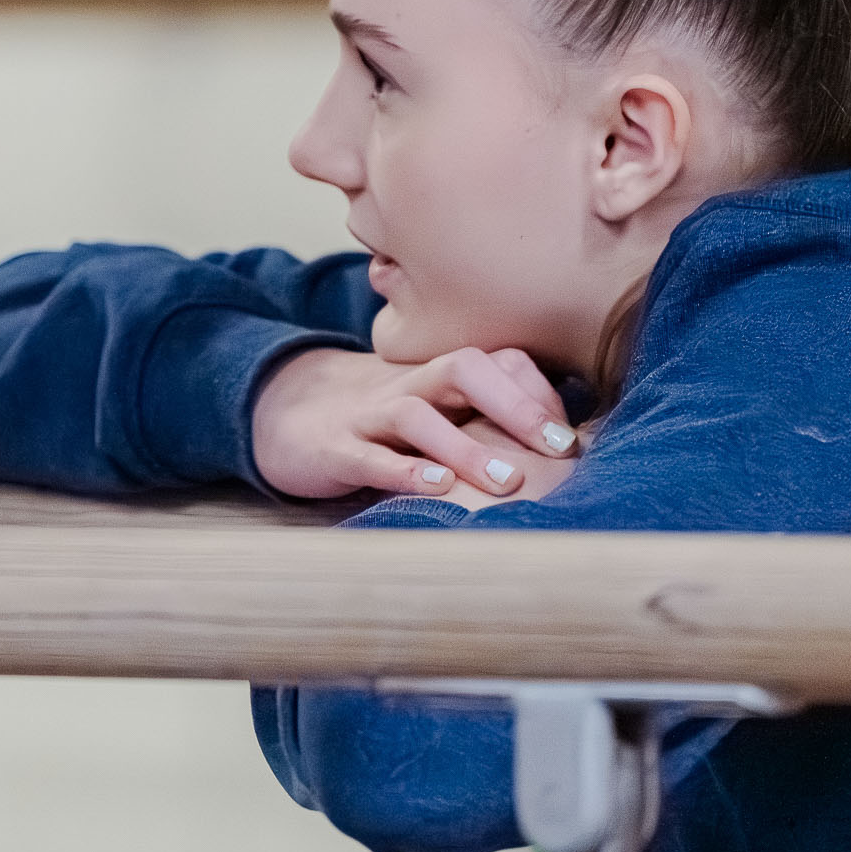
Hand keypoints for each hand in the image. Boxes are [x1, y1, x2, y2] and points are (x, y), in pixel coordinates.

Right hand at [251, 344, 576, 500]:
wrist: (277, 411)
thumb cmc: (373, 421)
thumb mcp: (429, 410)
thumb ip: (481, 418)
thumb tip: (561, 451)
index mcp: (435, 377)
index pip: (498, 362)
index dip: (538, 393)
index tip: (573, 437)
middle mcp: (406, 388)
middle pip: (463, 369)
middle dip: (516, 406)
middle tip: (560, 448)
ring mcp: (366, 416)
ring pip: (416, 416)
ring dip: (465, 448)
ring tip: (508, 482)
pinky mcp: (332, 449)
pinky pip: (367, 456)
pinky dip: (403, 472)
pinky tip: (435, 489)